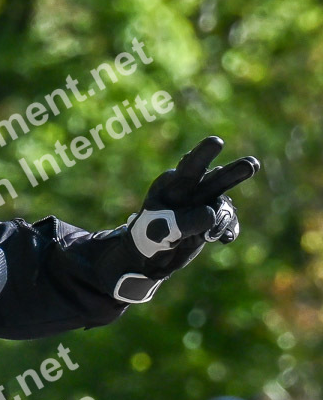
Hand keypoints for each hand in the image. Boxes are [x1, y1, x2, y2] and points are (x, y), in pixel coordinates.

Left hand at [113, 137, 258, 302]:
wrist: (149, 257)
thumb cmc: (147, 237)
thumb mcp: (158, 230)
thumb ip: (185, 221)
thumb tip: (212, 214)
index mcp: (172, 184)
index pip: (189, 167)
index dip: (203, 153)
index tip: (216, 142)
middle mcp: (191, 190)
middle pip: (216, 178)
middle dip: (235, 172)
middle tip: (252, 165)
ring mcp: (203, 204)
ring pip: (223, 204)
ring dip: (223, 219)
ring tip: (209, 236)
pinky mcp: (212, 220)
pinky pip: (229, 221)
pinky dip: (229, 229)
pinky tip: (226, 239)